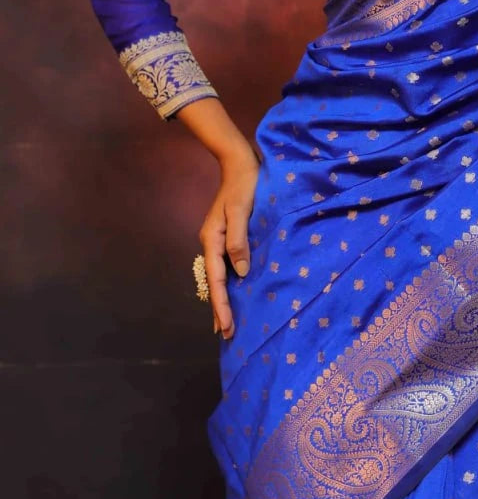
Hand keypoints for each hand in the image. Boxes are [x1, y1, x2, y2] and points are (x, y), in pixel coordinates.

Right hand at [198, 142, 260, 338]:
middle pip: (214, 282)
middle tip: (227, 335)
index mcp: (211, 238)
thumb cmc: (244, 185)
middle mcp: (212, 242)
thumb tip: (241, 272)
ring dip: (223, 299)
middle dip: (219, 309)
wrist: (241, 164)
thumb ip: (239, 241)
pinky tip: (235, 293)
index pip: (217, 279)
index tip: (227, 325)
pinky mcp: (228, 236)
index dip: (222, 304)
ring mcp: (218, 240)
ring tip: (227, 323)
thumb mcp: (241, 212)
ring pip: (219, 276)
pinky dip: (228, 284)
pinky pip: (226, 267)